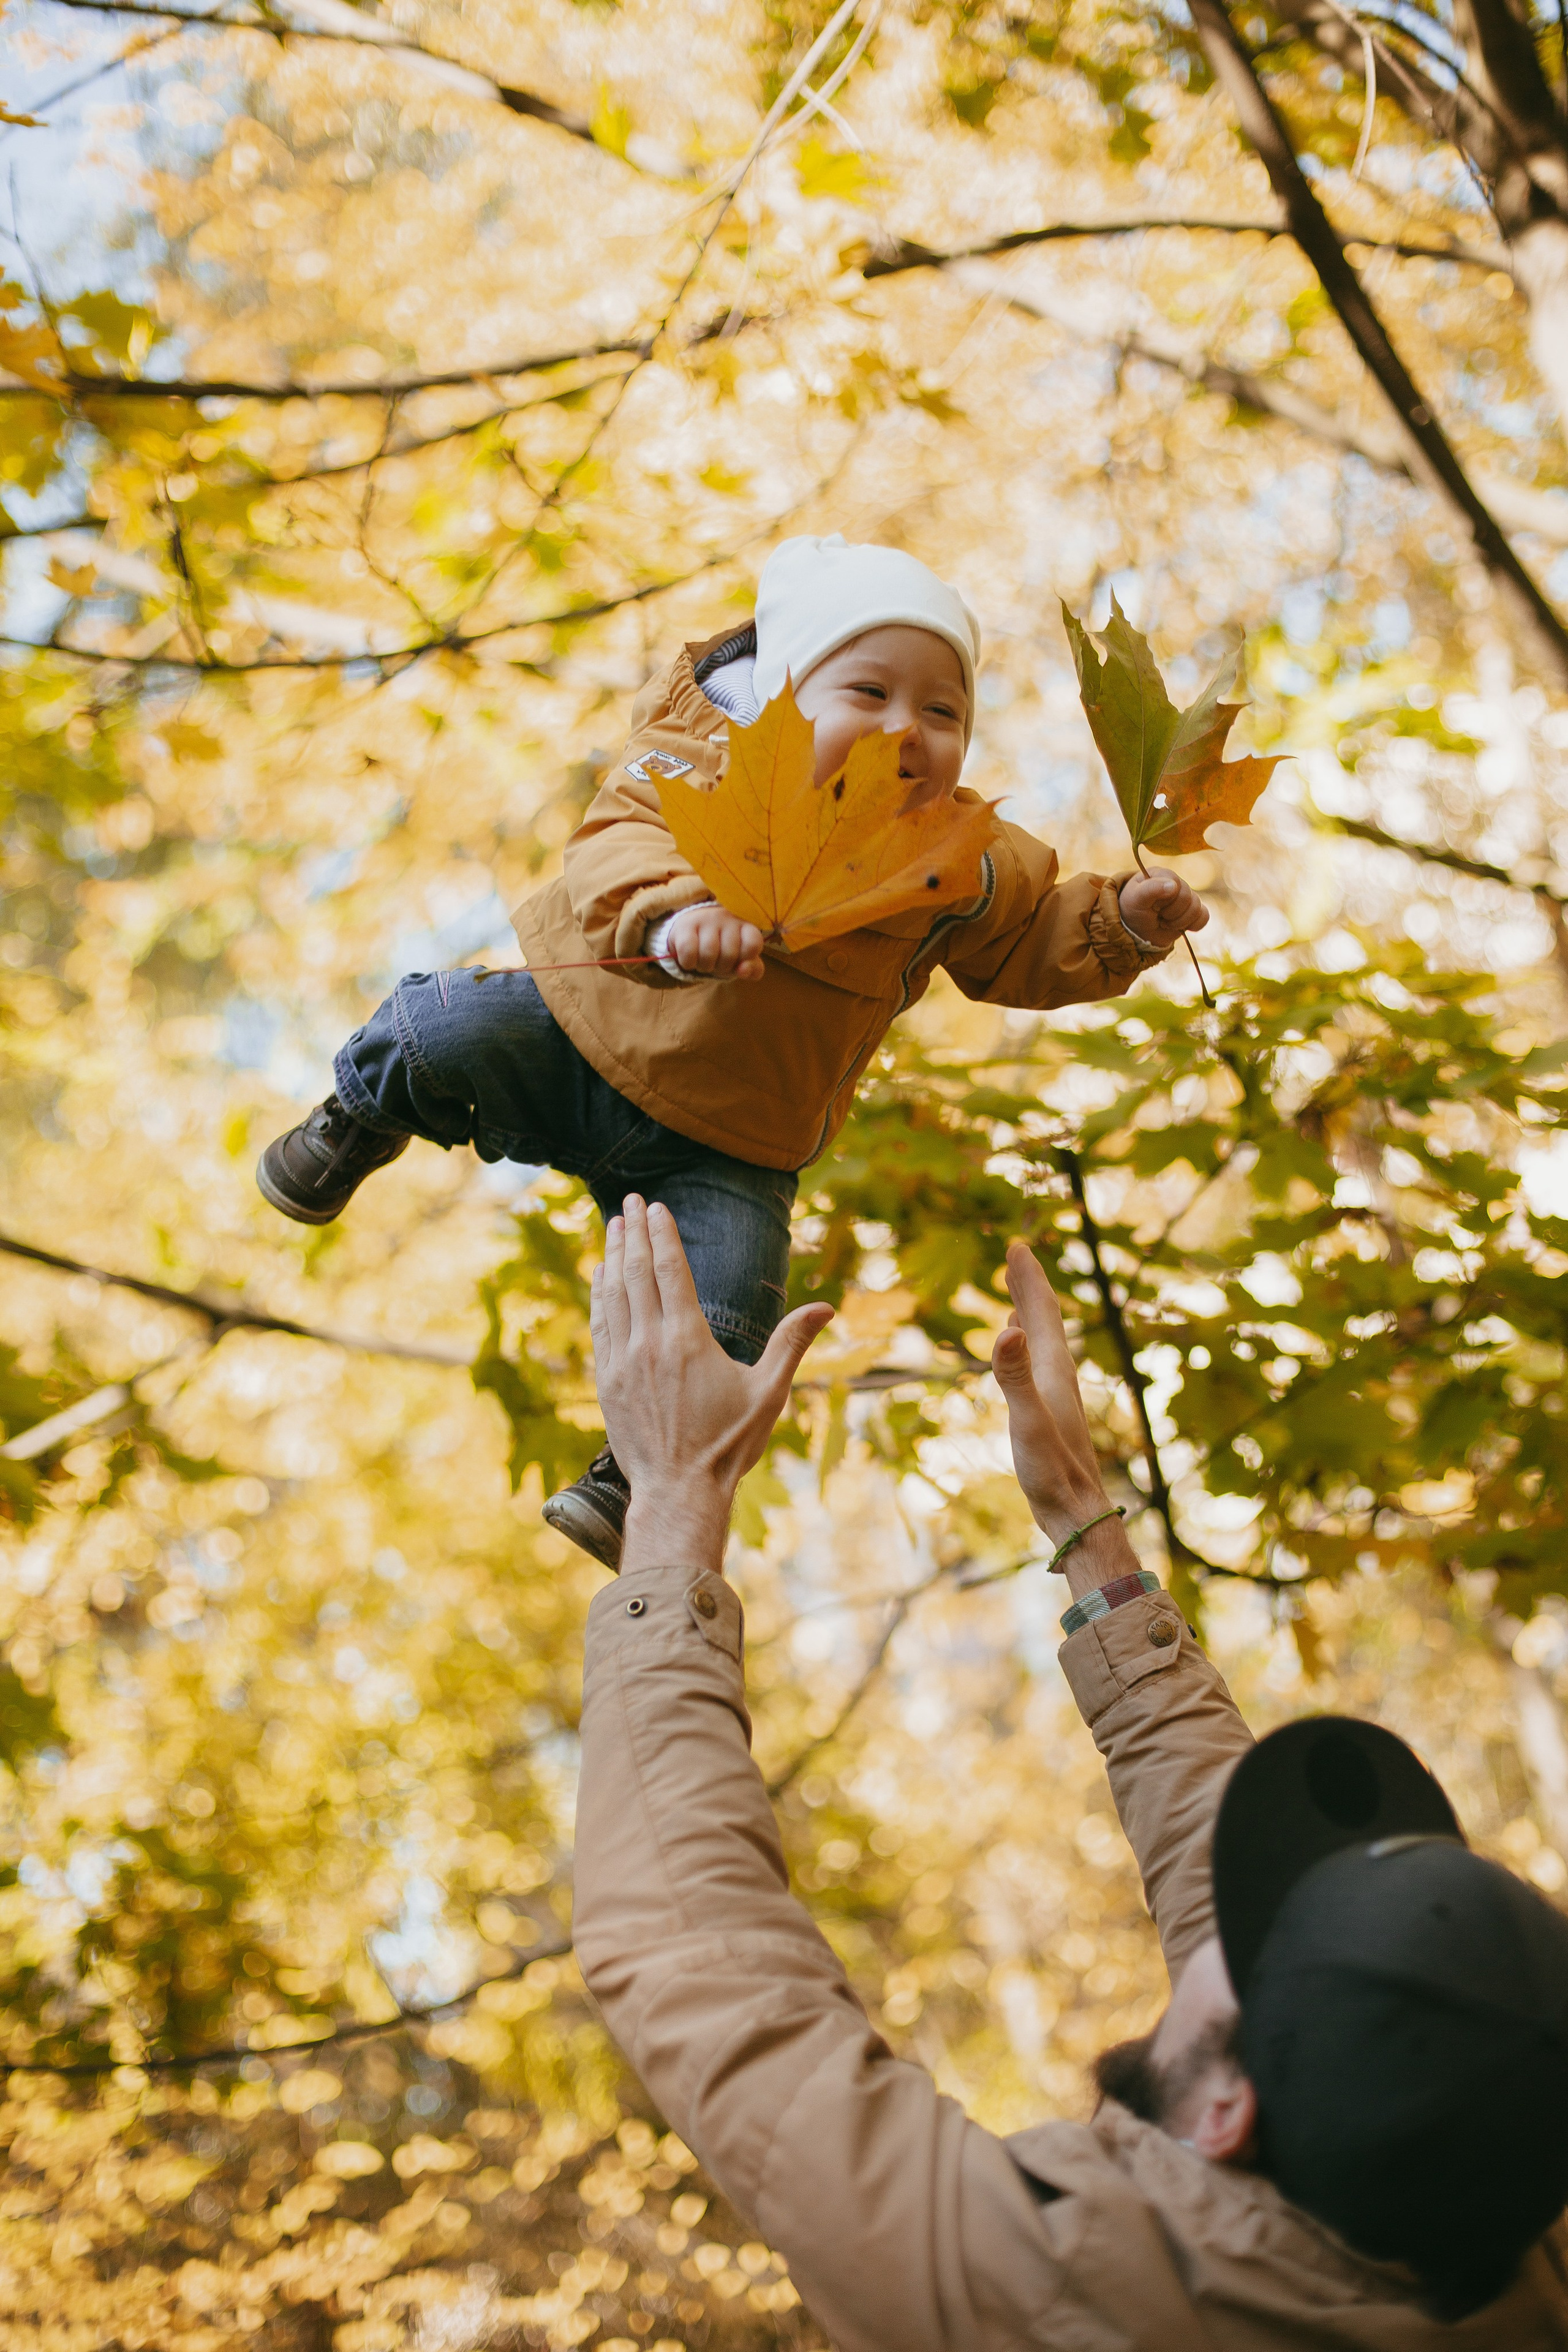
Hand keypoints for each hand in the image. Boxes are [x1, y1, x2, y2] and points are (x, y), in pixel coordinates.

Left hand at [591, 1196, 831, 1570]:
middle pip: (638, 1273)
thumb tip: (827, 1307)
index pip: (671, 1270)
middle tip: (631, 1202)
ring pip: (614, 1295)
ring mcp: (623, 1362)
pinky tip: (601, 1277)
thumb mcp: (769, 1392)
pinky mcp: (607, 1382)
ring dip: (614, 1257)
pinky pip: (601, 1325)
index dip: (663, 1234)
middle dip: (634, 1232)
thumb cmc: (728, 1444)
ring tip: (614, 1226)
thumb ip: (792, 1343)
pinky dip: (600, 1295)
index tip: (656, 1207)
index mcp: (688, 1339)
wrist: (679, 1491)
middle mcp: (650, 1343)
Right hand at [666, 903, 765, 982]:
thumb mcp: (741, 960)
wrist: (691, 932)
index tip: (739, 961)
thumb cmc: (722, 949)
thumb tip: (743, 971)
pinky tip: (690, 960)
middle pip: (729, 954)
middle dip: (722, 967)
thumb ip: (752, 969)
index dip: (746, 959)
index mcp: (745, 927)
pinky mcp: (685, 925)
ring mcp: (705, 919)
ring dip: (705, 967)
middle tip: (717, 962)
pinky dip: (689, 963)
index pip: (753, 943)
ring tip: (704, 961)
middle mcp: (727, 918)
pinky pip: (688, 952)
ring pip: (708, 954)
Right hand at [991, 1241, 1140, 1595]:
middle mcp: (1059, 1376)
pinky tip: (1019, 1351)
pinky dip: (1026, 1346)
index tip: (1017, 1248)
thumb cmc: (1052, 1471)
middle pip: (1045, 1322)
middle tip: (1017, 1258)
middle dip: (1030, 1289)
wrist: (1076, 1512)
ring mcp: (1056, 1394)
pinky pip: (1037, 1365)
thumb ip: (1014, 1376)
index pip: (1042, 1313)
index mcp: (1055, 1369)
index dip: (1029, 1280)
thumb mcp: (1027, 1421)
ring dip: (1029, 1316)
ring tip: (1016, 1300)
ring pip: (1043, 1343)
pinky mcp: (1051, 1413)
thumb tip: (1006, 1330)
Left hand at [1119, 869, 1208, 951]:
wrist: (1135, 929)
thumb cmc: (1132, 909)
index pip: (1175, 882)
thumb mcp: (1135, 898)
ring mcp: (1186, 898)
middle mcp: (1177, 884)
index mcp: (1162, 874)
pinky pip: (1204, 916)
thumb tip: (1174, 886)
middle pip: (1187, 897)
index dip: (1164, 899)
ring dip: (1178, 921)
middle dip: (1170, 912)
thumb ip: (1151, 889)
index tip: (1151, 905)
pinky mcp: (1192, 912)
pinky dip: (1193, 925)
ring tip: (1164, 922)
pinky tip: (1178, 927)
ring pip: (1197, 908)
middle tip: (1157, 915)